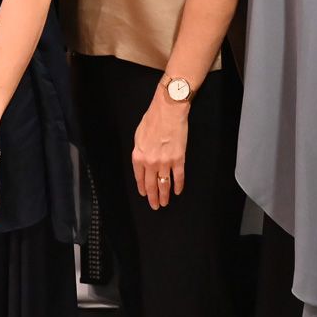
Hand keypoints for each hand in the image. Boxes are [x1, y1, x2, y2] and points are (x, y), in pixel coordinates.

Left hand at [132, 93, 187, 210]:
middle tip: (155, 206)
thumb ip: (139, 151)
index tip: (145, 194)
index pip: (139, 178)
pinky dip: (178, 186)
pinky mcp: (178, 159)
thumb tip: (142, 162)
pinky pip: (178, 177)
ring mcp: (165, 162)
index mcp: (138, 156)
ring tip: (164, 203)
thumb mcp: (138, 135)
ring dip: (164, 195)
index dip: (143, 188)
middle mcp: (150, 162)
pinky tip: (177, 192)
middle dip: (153, 197)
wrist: (168, 110)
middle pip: (151, 184)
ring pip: (164, 184)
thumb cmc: (152, 119)